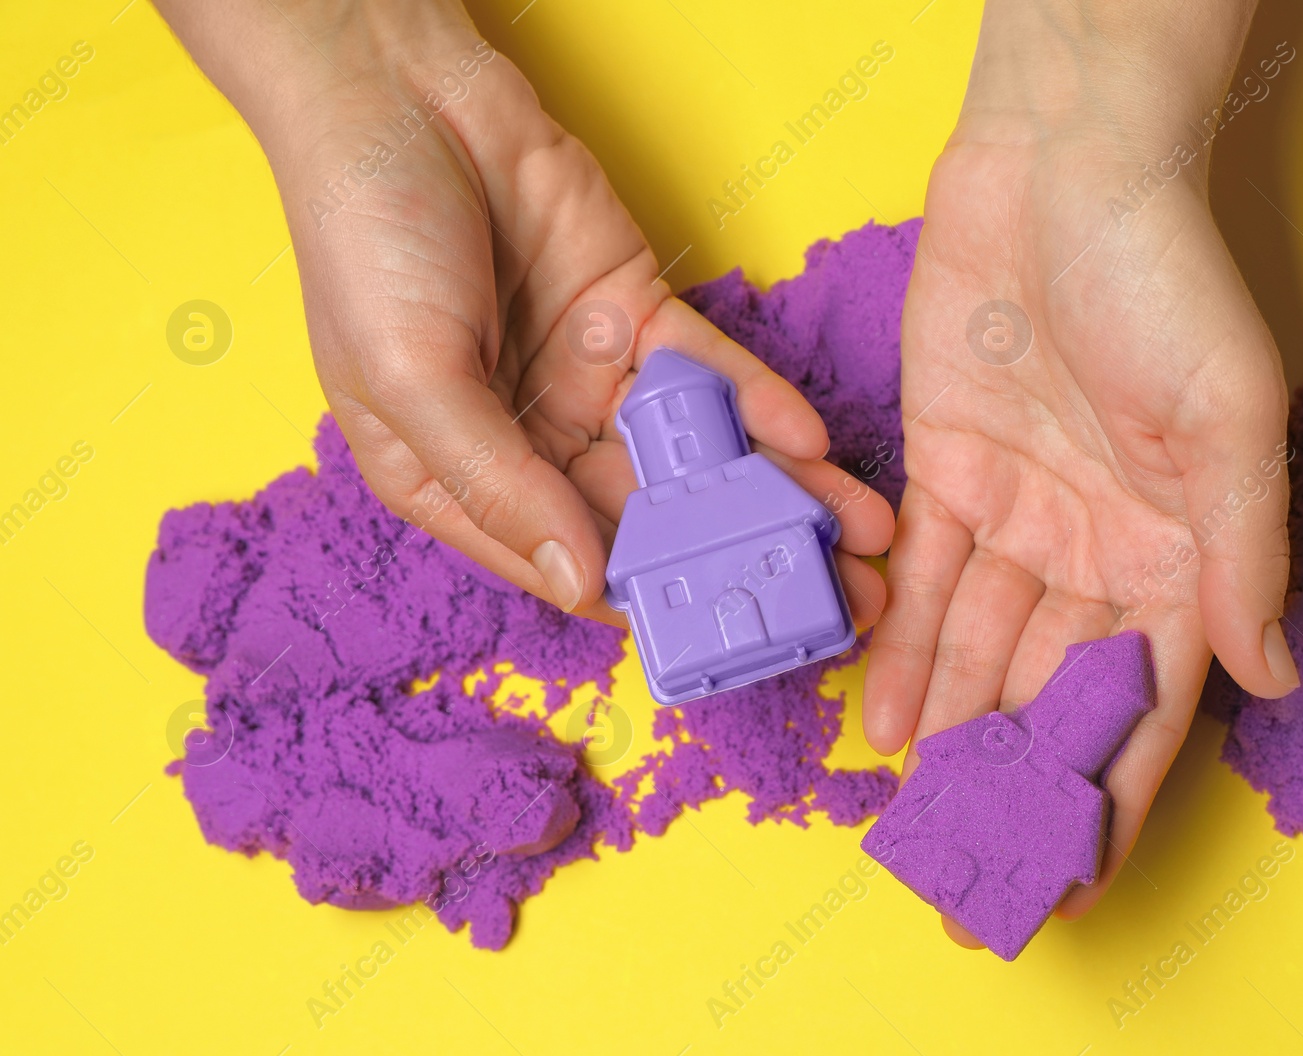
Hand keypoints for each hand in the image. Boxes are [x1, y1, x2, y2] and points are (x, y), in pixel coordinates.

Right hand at [155, 0, 892, 625]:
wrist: (398, 93)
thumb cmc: (365, 241)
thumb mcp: (412, 378)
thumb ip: (498, 483)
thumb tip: (580, 585)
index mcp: (455, 479)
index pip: (560, 562)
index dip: (644, 601)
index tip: (727, 634)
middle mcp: (529, 440)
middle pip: (645, 519)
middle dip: (736, 557)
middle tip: (832, 600)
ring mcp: (588, 378)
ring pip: (692, 454)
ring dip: (774, 493)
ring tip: (857, 534)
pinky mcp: (637, 315)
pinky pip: (708, 373)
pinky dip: (760, 406)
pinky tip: (814, 445)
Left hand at [863, 0, 1298, 942]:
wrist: (1061, 172)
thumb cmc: (1164, 281)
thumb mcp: (1227, 418)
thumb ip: (1241, 553)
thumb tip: (1268, 676)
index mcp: (1182, 548)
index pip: (1147, 697)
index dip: (1113, 788)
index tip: (1074, 871)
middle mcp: (1099, 545)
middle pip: (1053, 688)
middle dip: (1014, 778)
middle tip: (969, 866)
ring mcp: (1020, 514)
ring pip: (980, 649)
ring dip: (951, 730)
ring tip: (914, 813)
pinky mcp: (944, 475)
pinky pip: (920, 583)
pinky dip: (902, 646)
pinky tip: (880, 715)